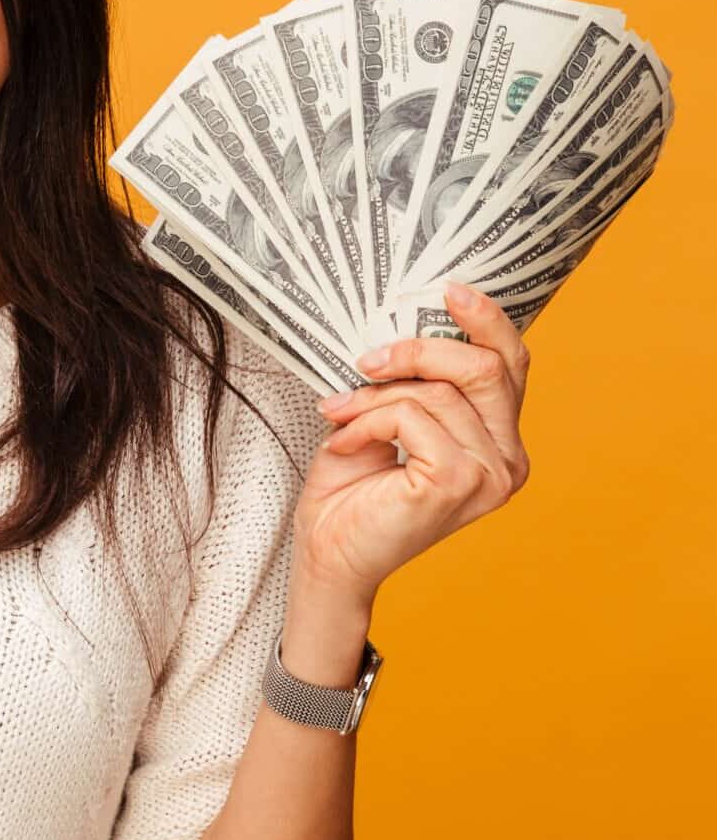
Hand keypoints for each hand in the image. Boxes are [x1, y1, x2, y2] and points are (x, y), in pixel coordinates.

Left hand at [292, 282, 531, 602]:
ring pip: (437, 391)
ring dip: (374, 396)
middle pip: (484, 368)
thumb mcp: (388, 415)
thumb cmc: (353, 486)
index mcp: (501, 440)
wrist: (327, 550)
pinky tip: (344, 444)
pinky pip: (411, 416)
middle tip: (366, 361)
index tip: (447, 289)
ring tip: (340, 415)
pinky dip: (366, 420)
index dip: (486, 320)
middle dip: (418, 350)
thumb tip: (408, 314)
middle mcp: (509, 460)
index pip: (512, 364)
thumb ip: (416, 378)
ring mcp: (489, 475)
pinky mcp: (457, 482)